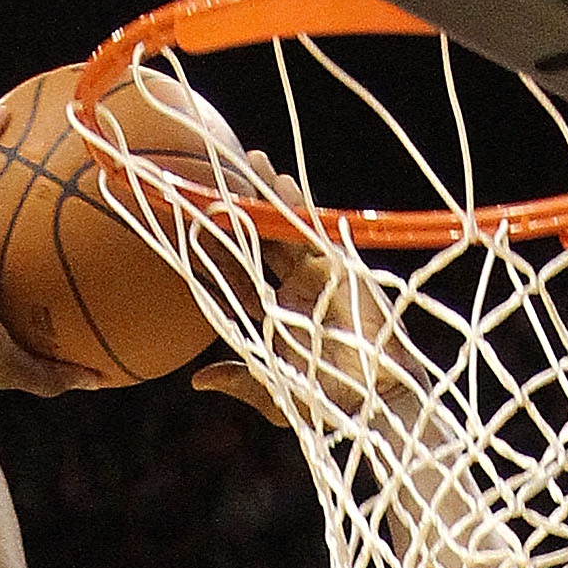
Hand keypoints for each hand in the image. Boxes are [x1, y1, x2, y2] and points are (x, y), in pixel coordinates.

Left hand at [191, 164, 406, 429]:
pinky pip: (317, 233)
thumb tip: (197, 379)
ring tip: (249, 161)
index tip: (195, 223)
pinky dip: (298, 209)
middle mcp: (297, 287)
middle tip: (219, 175)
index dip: (223, 249)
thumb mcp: (275, 393)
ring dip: (269, 195)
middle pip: (263, 239)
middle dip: (245, 208)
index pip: (244, 273)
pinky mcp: (343, 270)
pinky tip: (280, 183)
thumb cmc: (328, 405)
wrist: (373, 404)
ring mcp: (321, 275)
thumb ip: (239, 381)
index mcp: (278, 313)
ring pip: (289, 228)